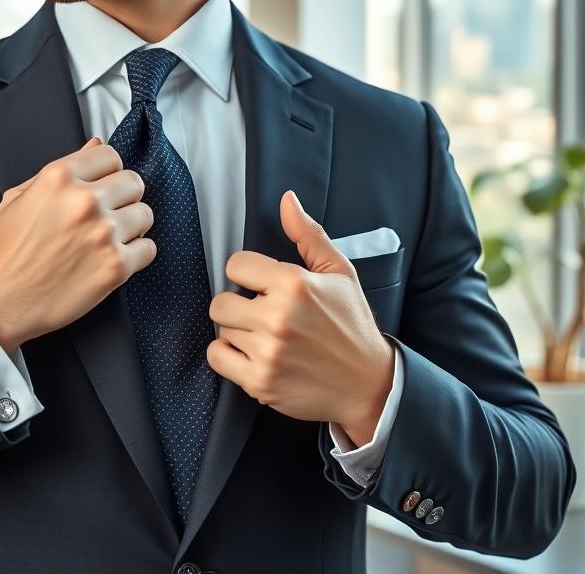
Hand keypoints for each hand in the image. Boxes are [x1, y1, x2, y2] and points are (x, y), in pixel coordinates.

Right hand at [0, 137, 155, 352]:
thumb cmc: (5, 251)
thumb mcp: (19, 197)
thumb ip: (62, 169)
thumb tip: (94, 144)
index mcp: (59, 178)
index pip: (110, 155)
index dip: (107, 171)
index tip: (103, 184)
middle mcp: (85, 201)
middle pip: (134, 182)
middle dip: (123, 196)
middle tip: (108, 212)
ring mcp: (103, 234)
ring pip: (145, 214)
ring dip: (131, 225)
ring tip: (110, 238)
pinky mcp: (115, 267)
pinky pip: (148, 248)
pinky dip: (136, 254)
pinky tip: (115, 258)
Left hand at [207, 190, 393, 436]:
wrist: (368, 384)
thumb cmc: (352, 323)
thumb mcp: (339, 272)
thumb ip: (308, 234)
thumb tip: (287, 200)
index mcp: (294, 284)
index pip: (236, 265)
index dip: (248, 273)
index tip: (262, 285)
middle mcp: (277, 318)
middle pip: (221, 301)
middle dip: (238, 305)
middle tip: (262, 312)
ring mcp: (267, 352)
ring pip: (221, 330)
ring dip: (238, 332)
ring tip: (264, 335)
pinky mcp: (260, 382)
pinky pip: (217, 358)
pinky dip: (229, 357)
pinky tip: (253, 354)